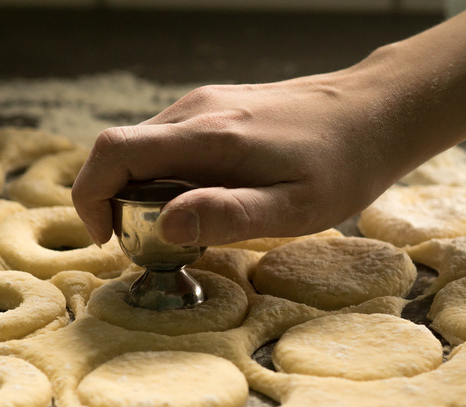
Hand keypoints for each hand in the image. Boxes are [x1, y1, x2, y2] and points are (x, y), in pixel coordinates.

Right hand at [72, 67, 429, 246]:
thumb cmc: (342, 165)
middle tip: (150, 243)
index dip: (90, 197)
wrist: (375, 111)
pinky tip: (203, 195)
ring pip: (144, 146)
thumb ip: (229, 215)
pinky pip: (169, 140)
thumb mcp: (295, 208)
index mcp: (209, 136)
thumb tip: (164, 225)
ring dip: (140, 189)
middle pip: (120, 151)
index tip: (108, 238)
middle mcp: (197, 111)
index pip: (113, 152)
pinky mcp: (218, 106)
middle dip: (114, 201)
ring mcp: (206, 103)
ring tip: (181, 226)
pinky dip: (163, 173)